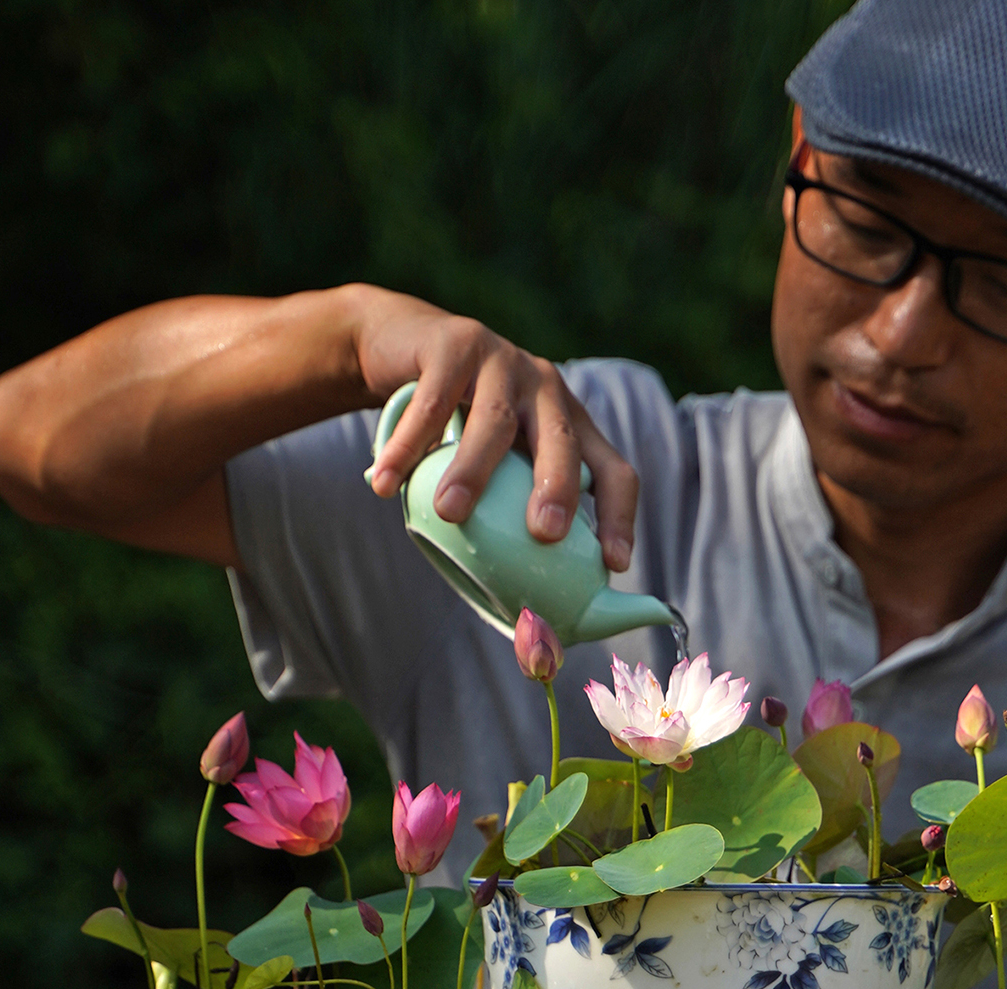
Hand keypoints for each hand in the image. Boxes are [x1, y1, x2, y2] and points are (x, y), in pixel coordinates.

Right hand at [355, 291, 638, 571]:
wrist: (403, 347)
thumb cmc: (456, 431)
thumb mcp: (495, 468)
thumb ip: (507, 521)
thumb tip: (520, 626)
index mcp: (571, 427)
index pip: (614, 471)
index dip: (619, 517)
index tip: (612, 563)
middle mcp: (547, 390)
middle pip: (564, 443)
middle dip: (559, 489)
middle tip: (544, 534)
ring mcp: (502, 361)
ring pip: (495, 421)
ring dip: (473, 470)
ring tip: (448, 513)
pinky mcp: (453, 343)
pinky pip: (432, 402)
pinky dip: (407, 446)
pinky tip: (387, 483)